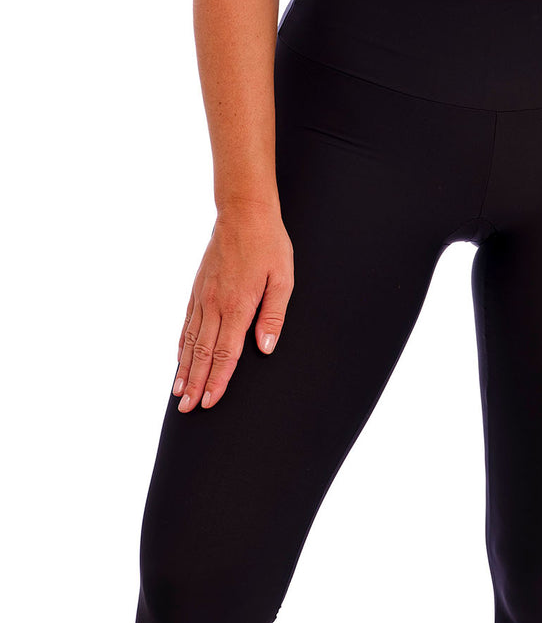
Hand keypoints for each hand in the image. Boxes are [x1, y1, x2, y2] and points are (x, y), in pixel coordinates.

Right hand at [172, 203, 293, 411]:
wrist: (243, 212)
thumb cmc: (269, 244)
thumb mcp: (283, 277)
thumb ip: (273, 314)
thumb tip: (265, 347)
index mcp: (237, 305)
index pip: (225, 352)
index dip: (217, 380)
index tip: (209, 402)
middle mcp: (215, 304)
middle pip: (202, 353)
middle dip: (195, 383)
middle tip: (187, 410)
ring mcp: (203, 296)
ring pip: (190, 340)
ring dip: (184, 368)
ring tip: (177, 393)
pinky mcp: (198, 288)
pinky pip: (187, 322)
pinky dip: (181, 343)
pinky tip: (179, 356)